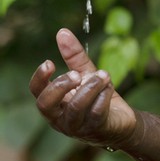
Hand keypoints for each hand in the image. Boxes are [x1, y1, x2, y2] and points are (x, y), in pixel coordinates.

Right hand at [29, 28, 135, 147]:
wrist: (121, 119)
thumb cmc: (96, 96)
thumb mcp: (84, 72)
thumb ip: (73, 55)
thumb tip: (62, 32)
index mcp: (54, 102)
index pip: (37, 92)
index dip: (39, 78)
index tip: (49, 62)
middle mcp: (60, 117)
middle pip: (46, 104)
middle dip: (60, 85)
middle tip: (77, 74)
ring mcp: (77, 126)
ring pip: (75, 108)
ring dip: (90, 87)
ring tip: (103, 74)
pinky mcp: (96, 129)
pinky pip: (96, 113)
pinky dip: (103, 96)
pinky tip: (110, 86)